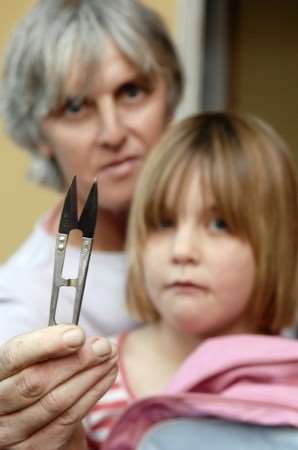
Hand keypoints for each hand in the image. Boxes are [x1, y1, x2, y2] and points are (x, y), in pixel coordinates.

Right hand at [0, 325, 116, 449]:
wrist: (34, 417)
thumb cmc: (35, 376)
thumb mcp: (34, 358)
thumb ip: (50, 348)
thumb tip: (80, 338)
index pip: (15, 356)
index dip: (46, 344)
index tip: (77, 335)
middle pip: (36, 382)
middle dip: (76, 360)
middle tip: (103, 346)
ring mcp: (12, 432)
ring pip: (56, 401)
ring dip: (90, 376)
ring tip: (110, 357)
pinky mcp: (34, 448)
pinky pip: (68, 420)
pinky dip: (92, 394)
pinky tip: (106, 376)